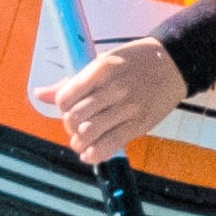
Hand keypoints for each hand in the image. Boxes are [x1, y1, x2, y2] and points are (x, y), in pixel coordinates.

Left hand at [41, 32, 192, 165]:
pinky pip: (110, 145)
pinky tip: (89, 154)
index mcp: (102, 68)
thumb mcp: (103, 61)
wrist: (174, 63)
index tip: (68, 108)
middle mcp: (114, 88)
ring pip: (89, 134)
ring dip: (79, 142)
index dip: (62, 108)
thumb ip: (72, 82)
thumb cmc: (134, 61)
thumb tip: (40, 95)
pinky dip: (94, 154)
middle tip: (75, 126)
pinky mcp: (140, 124)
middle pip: (75, 118)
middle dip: (69, 126)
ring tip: (82, 140)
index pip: (66, 98)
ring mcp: (128, 107)